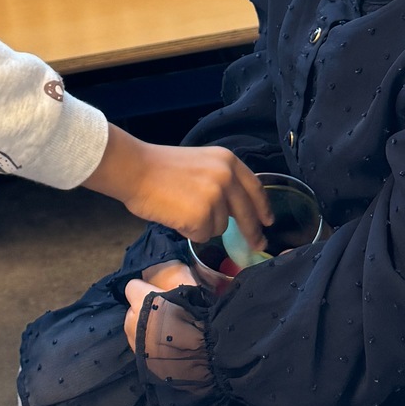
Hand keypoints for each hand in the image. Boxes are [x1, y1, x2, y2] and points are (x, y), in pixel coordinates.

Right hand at [84, 127, 269, 248]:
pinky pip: (202, 235)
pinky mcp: (202, 217)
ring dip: (203, 225)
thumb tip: (234, 208)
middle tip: (257, 244)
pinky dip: (189, 231)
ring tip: (180, 208)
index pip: (255, 188)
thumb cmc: (159, 167)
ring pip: (220, 227)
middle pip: (246, 213)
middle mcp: (227, 178)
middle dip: (252, 232)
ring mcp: (215, 198)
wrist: (136, 170)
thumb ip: (221, 180)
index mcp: (228, 161)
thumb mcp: (200, 164)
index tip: (268, 221)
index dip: (263, 207)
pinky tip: (175, 216)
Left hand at [123, 271, 207, 366]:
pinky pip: (142, 346)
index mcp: (140, 299)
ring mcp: (133, 341)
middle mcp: (131, 319)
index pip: (132, 286)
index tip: (158, 292)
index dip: (145, 288)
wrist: (195, 353)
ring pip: (135, 329)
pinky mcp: (139, 358)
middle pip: (133, 309)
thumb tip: (163, 265)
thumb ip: (173, 272)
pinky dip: (150, 345)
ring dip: (145, 329)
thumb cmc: (190, 315)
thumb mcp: (187, 284)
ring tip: (167, 332)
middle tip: (165, 313)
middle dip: (144, 310)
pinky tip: (166, 347)